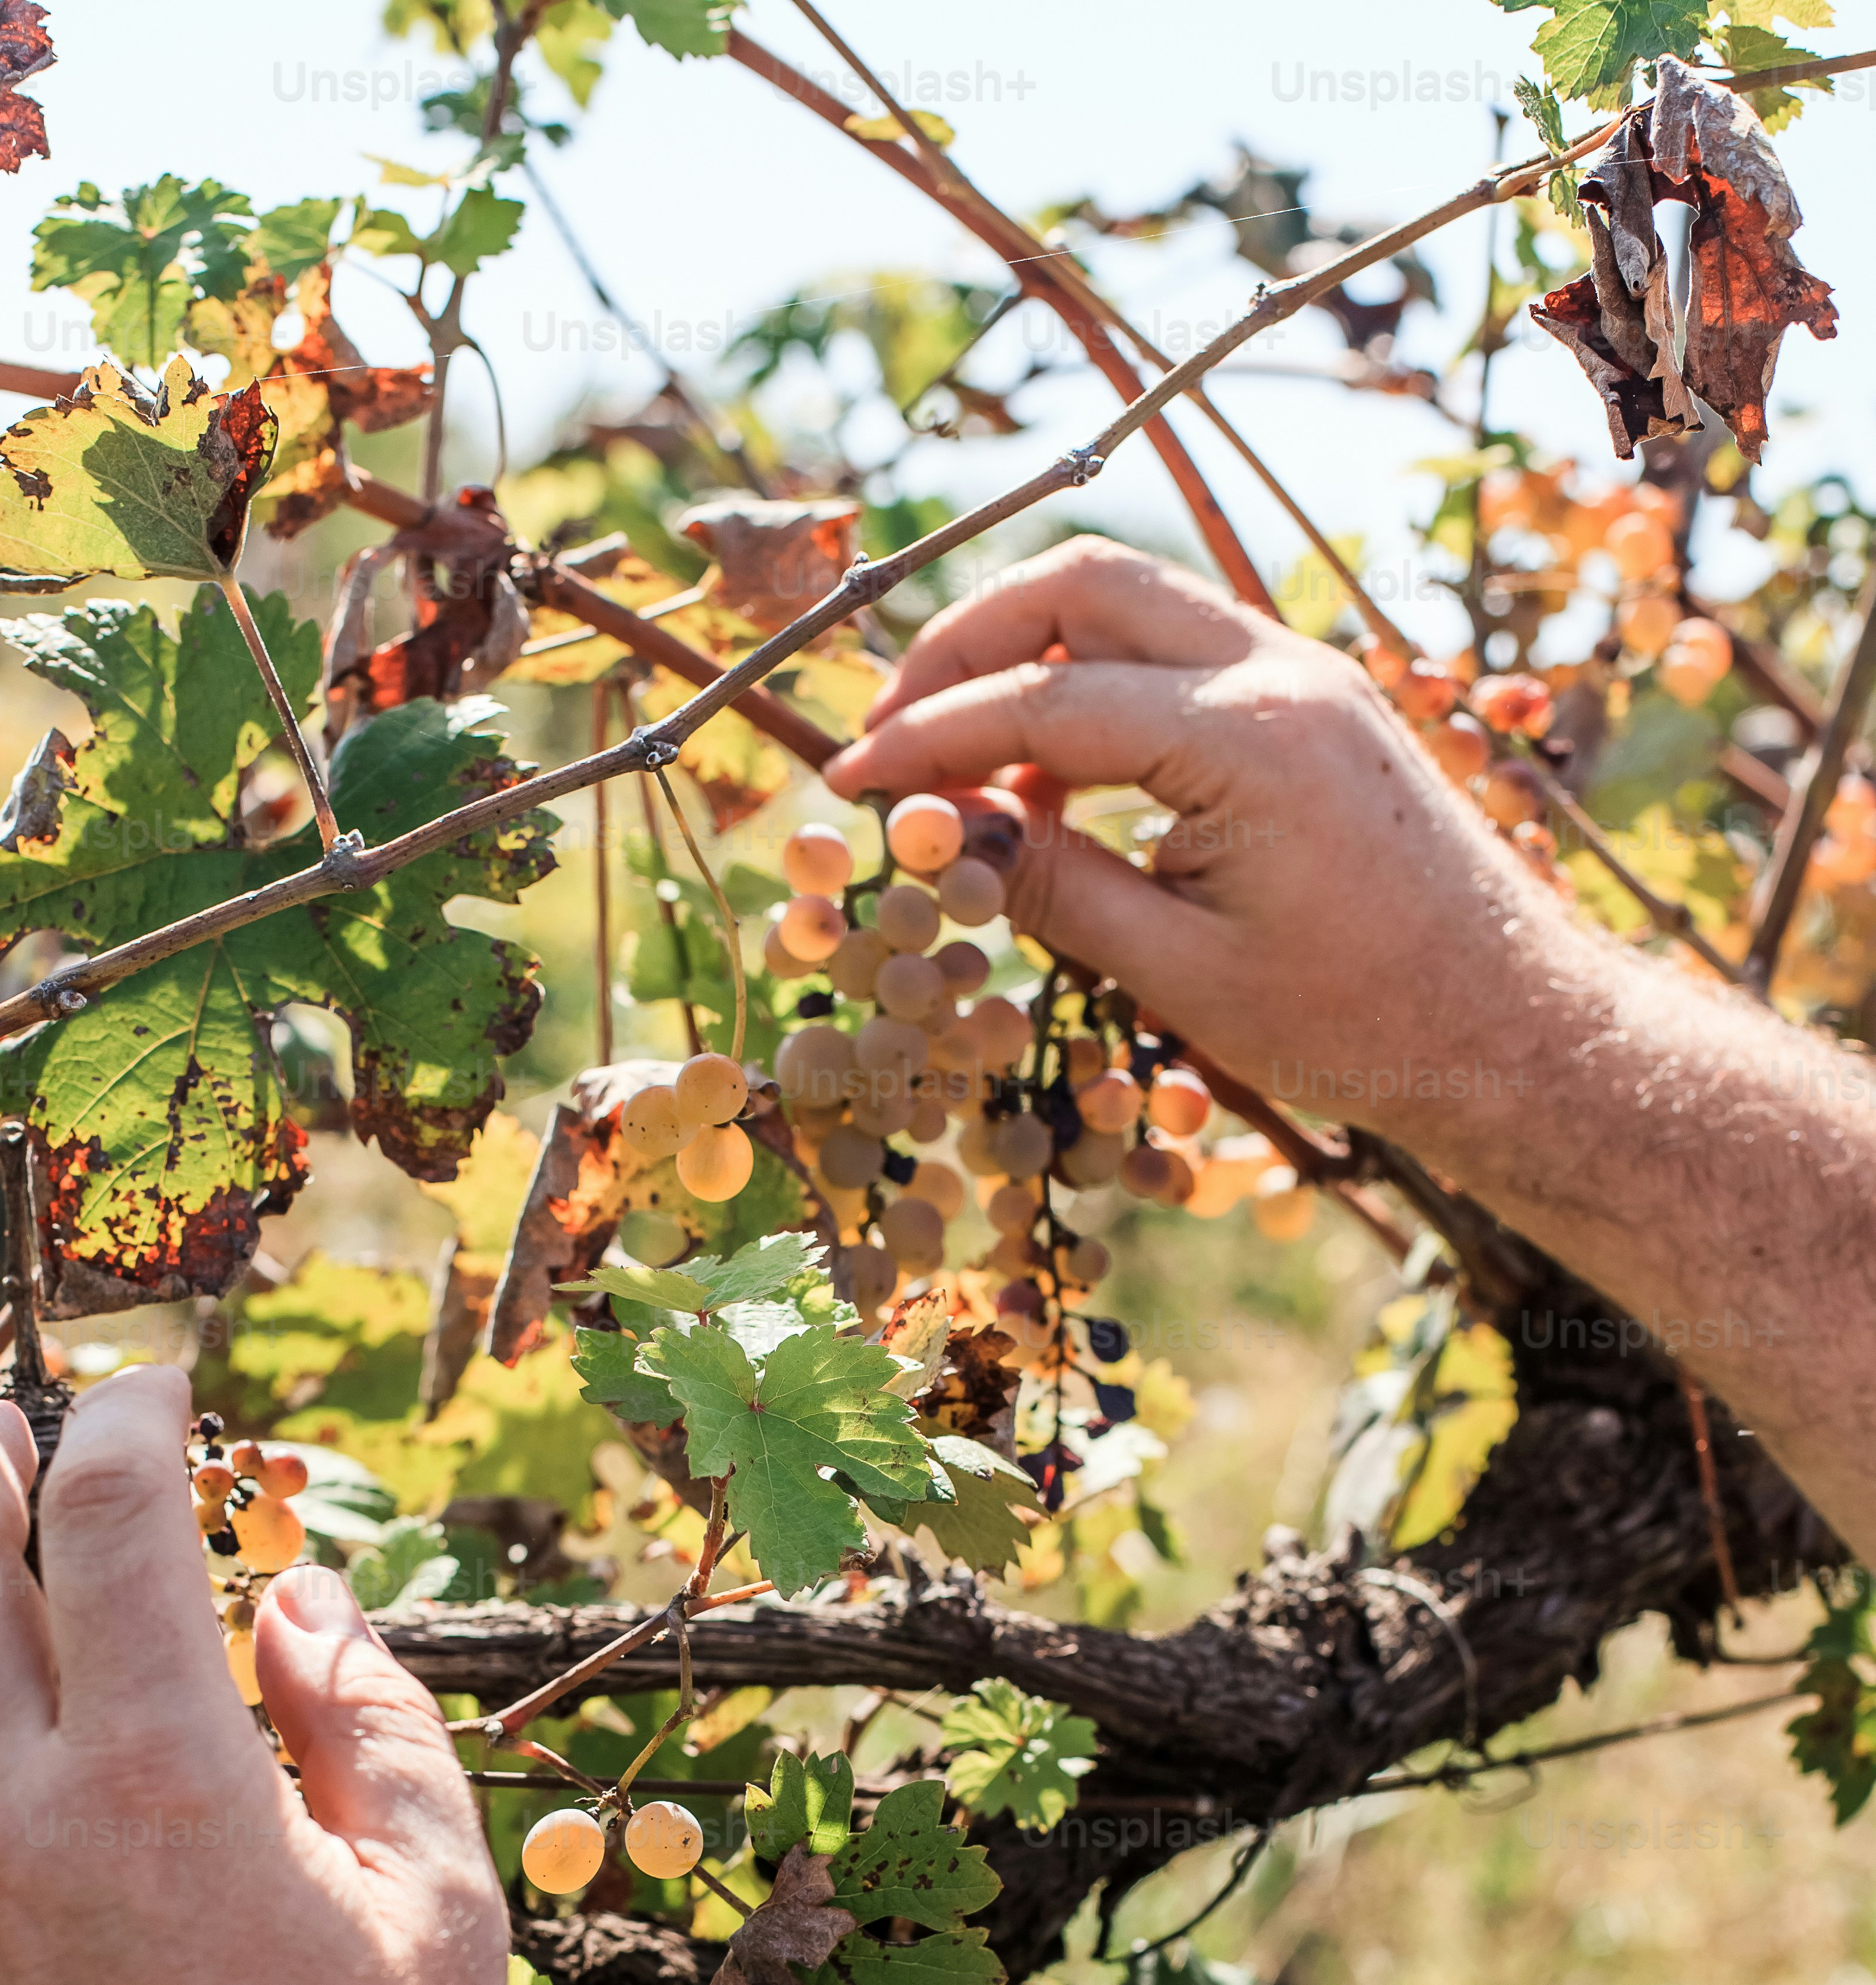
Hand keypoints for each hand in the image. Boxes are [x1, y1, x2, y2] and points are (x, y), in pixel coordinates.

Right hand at [824, 536, 1575, 1107]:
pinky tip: (1054, 789)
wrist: (1508, 1027)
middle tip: (892, 732)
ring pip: (1129, 602)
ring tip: (961, 769)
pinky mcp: (1309, 701)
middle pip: (1080, 584)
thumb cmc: (1359, 1022)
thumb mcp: (1181, 972)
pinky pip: (1175, 652)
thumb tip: (939, 833)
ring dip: (1026, 661)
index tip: (848, 783)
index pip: (1043, 702)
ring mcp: (1302, 673)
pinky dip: (1093, 692)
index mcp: (1248, 738)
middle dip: (965, 644)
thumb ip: (1053, 886)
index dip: (929, 739)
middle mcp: (1279, 672)